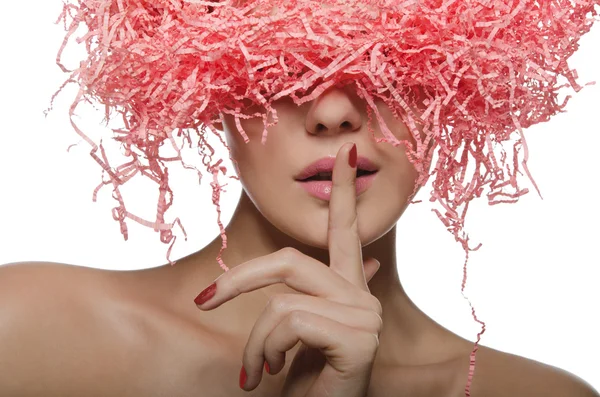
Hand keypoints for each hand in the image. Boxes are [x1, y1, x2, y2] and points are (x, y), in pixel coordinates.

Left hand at [194, 142, 382, 396]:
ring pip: (283, 300)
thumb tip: (364, 264)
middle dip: (239, 280)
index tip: (342, 154)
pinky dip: (264, 350)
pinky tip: (270, 372)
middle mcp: (361, 296)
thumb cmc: (304, 384)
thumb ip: (317, 297)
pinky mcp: (358, 338)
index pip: (346, 232)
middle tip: (204, 302)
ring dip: (253, 340)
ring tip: (254, 370)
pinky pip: (289, 322)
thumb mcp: (298, 336)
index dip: (343, 191)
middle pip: (290, 259)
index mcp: (348, 289)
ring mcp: (364, 316)